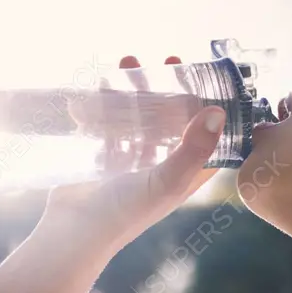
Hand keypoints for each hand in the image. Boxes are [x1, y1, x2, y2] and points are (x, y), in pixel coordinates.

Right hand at [38, 55, 224, 248]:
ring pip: (141, 118)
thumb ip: (194, 149)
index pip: (209, 137)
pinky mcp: (105, 161)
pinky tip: (100, 83)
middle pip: (174, 120)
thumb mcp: (167, 180)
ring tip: (129, 61)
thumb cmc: (125, 212)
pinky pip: (111, 125)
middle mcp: (163, 167)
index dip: (212, 108)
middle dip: (172, 89)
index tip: (209, 78)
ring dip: (137, 90)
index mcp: (185, 174)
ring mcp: (134, 163)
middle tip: (169, 60)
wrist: (73, 232)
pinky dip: (106, 103)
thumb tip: (218, 112)